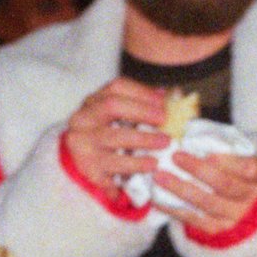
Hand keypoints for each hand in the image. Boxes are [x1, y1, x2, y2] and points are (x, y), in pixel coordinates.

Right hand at [61, 78, 170, 199]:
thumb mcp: (119, 117)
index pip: (117, 87)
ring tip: (164, 145)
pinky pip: (113, 167)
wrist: (84, 165)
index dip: (142, 93)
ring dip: (143, 140)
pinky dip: (134, 169)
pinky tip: (150, 168)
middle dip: (142, 112)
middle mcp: (84, 119)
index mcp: (94, 102)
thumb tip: (173, 95)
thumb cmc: (107, 136)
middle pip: (112, 106)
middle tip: (164, 121)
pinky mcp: (89, 168)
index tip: (163, 103)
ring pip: (114, 137)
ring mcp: (83, 143)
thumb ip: (143, 105)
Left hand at [158, 150, 256, 236]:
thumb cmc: (243, 170)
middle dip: (198, 170)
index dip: (230, 162)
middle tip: (176, 156)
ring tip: (159, 176)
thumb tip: (190, 134)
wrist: (255, 205)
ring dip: (180, 188)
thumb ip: (226, 147)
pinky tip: (157, 197)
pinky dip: (174, 209)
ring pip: (207, 203)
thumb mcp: (246, 157)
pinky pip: (194, 220)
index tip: (208, 153)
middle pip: (225, 185)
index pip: (250, 169)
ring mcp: (235, 218)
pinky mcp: (218, 230)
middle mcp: (251, 199)